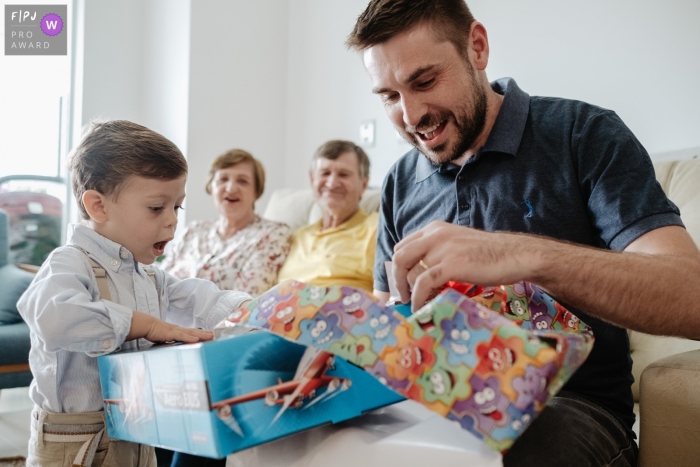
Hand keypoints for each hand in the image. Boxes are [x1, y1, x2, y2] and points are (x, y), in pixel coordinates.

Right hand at [126, 311, 213, 342]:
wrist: (146, 325)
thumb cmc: (154, 331)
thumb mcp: (164, 337)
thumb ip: (169, 341)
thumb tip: (173, 346)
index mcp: (177, 331)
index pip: (191, 332)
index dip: (200, 334)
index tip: (208, 335)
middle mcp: (179, 329)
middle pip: (194, 332)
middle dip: (205, 334)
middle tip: (214, 335)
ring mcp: (176, 331)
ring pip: (191, 333)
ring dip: (201, 335)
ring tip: (210, 336)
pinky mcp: (171, 333)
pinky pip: (182, 336)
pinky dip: (189, 338)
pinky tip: (196, 339)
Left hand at [392, 221, 540, 310]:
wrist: (515, 255)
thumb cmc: (489, 254)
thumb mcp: (457, 245)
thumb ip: (438, 253)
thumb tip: (419, 275)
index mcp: (435, 229)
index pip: (403, 246)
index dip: (398, 267)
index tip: (401, 283)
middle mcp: (435, 235)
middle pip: (399, 257)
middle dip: (396, 280)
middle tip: (402, 296)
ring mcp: (442, 249)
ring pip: (409, 271)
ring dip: (408, 291)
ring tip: (415, 303)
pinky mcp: (451, 265)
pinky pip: (423, 284)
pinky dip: (418, 298)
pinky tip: (421, 307)